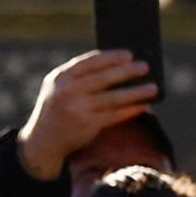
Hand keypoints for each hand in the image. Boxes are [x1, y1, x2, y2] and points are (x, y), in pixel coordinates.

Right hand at [17, 50, 157, 181]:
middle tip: (145, 67)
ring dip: (136, 92)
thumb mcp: (57, 87)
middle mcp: (68, 91)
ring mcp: (78, 109)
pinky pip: (115, 115)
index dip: (111, 57)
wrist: (43, 141)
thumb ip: (78, 76)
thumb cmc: (57, 109)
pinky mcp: (87, 125)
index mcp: (61, 77)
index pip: (89, 62)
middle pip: (104, 78)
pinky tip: (143, 105)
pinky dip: (131, 109)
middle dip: (127, 71)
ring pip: (113, 97)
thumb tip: (117, 66)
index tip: (128, 55)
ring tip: (152, 87)